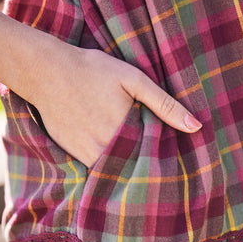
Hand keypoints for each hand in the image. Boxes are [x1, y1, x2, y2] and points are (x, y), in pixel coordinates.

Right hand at [29, 48, 202, 166]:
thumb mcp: (133, 80)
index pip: (155, 156)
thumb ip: (165, 104)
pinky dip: (108, 165)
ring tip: (138, 159)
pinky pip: (97, 169)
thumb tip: (195, 126)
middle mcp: (108, 148)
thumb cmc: (92, 71)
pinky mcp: (74, 154)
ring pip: (116, 171)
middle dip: (148, 165)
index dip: (164, 156)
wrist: (47, 72)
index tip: (174, 158)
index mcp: (128, 131)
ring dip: (128, 167)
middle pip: (136, 166)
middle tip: (160, 163)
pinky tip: (114, 153)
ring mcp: (89, 154)